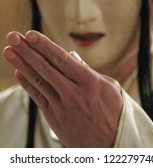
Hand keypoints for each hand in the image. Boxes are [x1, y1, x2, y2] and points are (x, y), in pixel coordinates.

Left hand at [3, 30, 122, 146]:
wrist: (113, 146)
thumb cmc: (115, 113)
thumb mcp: (110, 87)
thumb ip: (88, 70)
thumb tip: (71, 57)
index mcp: (90, 83)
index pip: (62, 60)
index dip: (44, 46)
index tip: (30, 35)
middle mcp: (74, 94)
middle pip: (46, 68)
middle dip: (27, 50)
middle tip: (13, 37)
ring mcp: (62, 107)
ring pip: (38, 81)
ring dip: (21, 65)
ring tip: (9, 51)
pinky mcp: (55, 119)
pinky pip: (38, 98)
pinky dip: (27, 84)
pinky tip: (18, 72)